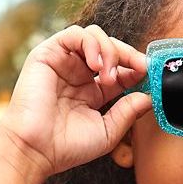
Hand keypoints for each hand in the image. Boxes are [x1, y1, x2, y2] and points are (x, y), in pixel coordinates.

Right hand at [0, 24, 151, 178]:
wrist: (34, 149)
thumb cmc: (65, 147)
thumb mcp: (107, 132)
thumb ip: (127, 113)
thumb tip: (148, 97)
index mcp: (91, 92)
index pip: (120, 69)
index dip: (136, 67)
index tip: (149, 74)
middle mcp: (77, 74)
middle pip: (110, 48)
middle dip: (128, 55)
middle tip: (140, 67)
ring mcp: (63, 63)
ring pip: (95, 36)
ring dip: (110, 50)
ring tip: (108, 74)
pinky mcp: (47, 54)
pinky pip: (75, 34)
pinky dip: (90, 43)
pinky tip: (95, 65)